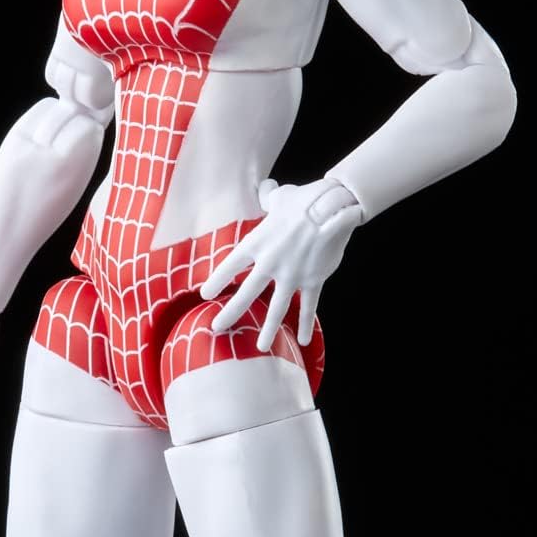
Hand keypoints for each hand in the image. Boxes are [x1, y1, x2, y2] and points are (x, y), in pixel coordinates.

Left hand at [200, 177, 360, 351]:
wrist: (331, 207)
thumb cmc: (304, 199)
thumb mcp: (280, 197)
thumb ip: (269, 198)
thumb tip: (266, 189)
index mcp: (256, 243)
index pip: (230, 266)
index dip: (217, 280)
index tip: (205, 294)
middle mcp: (270, 263)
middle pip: (245, 294)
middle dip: (229, 314)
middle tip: (216, 328)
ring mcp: (291, 275)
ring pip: (277, 308)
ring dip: (268, 329)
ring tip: (260, 346)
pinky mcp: (312, 280)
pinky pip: (308, 307)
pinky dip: (307, 324)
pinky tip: (304, 340)